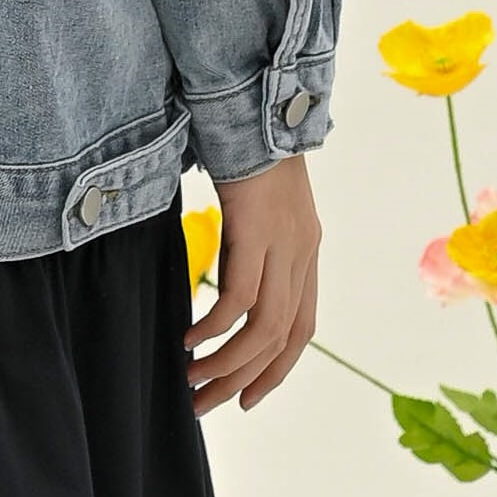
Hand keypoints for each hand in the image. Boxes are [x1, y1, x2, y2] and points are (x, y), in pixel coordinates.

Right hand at [185, 152, 321, 416]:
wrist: (249, 94)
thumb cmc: (241, 139)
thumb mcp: (257, 199)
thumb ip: (254, 236)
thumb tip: (229, 265)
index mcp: (306, 246)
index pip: (302, 327)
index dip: (276, 369)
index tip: (246, 395)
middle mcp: (301, 250)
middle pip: (281, 339)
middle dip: (244, 379)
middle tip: (208, 403)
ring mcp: (282, 240)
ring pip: (262, 328)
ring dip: (226, 363)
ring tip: (192, 378)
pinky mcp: (255, 226)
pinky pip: (238, 295)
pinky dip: (214, 325)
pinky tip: (190, 336)